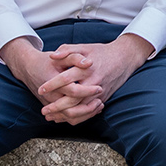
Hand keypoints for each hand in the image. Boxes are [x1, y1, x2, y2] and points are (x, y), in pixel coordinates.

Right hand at [0, 37, 103, 125]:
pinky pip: (67, 117)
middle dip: (88, 108)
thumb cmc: (47, 61)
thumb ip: (74, 57)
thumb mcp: (60, 56)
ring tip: (99, 105)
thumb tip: (89, 63)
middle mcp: (50, 96)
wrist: (29, 68)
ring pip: (69, 117)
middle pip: (70, 109)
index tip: (99, 88)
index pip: (72, 91)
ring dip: (85, 114)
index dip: (87, 91)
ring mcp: (50, 104)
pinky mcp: (52, 108)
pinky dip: (80, 116)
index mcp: (53, 82)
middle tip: (101, 100)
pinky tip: (93, 109)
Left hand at [35, 35, 154, 124]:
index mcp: (86, 69)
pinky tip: (65, 118)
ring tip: (51, 117)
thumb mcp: (84, 47)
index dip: (52, 85)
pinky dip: (77, 118)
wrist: (124, 58)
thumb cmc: (101, 52)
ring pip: (80, 109)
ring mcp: (99, 92)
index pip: (66, 79)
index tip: (41, 90)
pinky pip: (88, 112)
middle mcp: (93, 82)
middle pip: (72, 99)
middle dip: (56, 107)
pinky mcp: (103, 98)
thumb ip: (67, 50)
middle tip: (43, 110)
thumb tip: (52, 57)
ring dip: (64, 115)